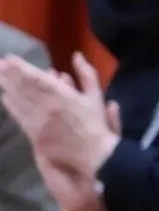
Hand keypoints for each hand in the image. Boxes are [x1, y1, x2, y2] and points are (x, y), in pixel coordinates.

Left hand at [0, 54, 120, 176]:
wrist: (95, 155)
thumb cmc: (97, 125)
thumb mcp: (96, 96)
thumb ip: (87, 74)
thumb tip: (76, 55)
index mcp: (63, 96)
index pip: (37, 78)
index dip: (21, 67)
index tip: (9, 58)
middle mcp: (47, 107)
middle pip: (24, 88)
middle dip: (9, 75)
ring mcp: (39, 122)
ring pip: (19, 101)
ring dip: (7, 88)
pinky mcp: (35, 134)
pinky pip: (20, 117)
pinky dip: (11, 106)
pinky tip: (5, 98)